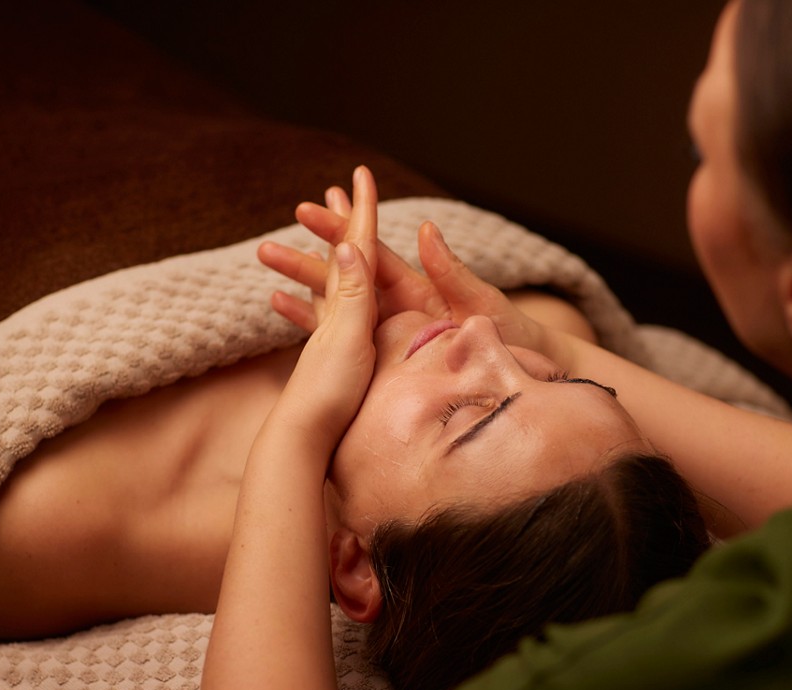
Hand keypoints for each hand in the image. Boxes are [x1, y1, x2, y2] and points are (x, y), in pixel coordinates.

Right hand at [260, 186, 550, 355]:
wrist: (526, 379)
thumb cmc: (512, 339)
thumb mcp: (482, 304)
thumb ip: (452, 272)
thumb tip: (425, 229)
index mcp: (419, 290)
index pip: (372, 256)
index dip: (342, 230)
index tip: (312, 208)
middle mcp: (398, 308)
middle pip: (345, 278)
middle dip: (306, 259)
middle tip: (265, 247)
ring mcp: (388, 334)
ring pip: (336, 306)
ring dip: (302, 288)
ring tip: (267, 274)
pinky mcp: (384, 361)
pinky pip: (343, 341)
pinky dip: (313, 325)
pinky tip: (285, 313)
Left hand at [272, 167, 378, 445]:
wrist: (301, 439)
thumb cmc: (329, 394)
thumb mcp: (347, 339)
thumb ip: (352, 293)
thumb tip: (345, 242)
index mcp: (347, 305)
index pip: (358, 247)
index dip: (362, 209)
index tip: (360, 173)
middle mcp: (335, 315)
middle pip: (341, 259)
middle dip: (340, 223)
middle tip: (332, 190)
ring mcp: (328, 337)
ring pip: (329, 285)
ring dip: (327, 257)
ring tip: (320, 237)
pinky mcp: (325, 362)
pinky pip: (321, 322)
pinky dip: (316, 303)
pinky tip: (293, 301)